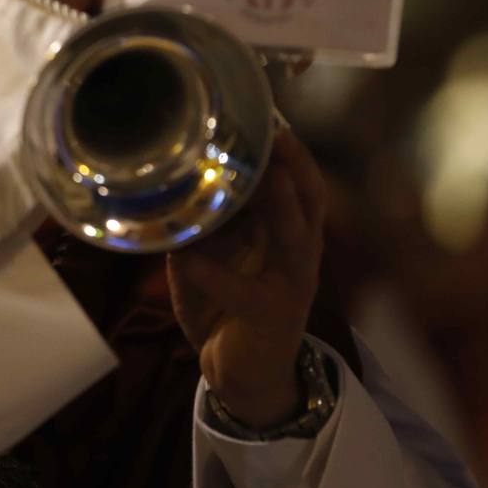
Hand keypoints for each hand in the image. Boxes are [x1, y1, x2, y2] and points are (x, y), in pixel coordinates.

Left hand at [167, 129, 326, 427]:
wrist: (241, 375)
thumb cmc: (226, 305)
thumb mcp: (214, 254)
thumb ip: (208, 221)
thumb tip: (176, 178)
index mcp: (291, 234)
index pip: (301, 183)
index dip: (290, 149)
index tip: (268, 113)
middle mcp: (301, 255)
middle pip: (311, 200)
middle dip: (297, 164)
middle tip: (277, 130)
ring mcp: (292, 286)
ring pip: (295, 238)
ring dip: (279, 204)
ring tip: (263, 175)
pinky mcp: (272, 318)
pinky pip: (242, 291)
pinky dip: (213, 274)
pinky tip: (188, 257)